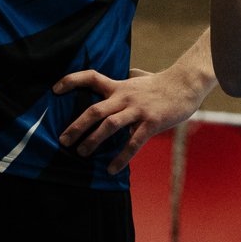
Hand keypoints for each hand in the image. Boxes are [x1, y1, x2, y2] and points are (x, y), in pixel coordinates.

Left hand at [54, 63, 210, 172]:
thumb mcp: (141, 77)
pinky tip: (111, 169)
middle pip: (94, 110)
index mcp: (119, 86)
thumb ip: (131, 77)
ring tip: (82, 154)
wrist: (186, 84)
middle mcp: (124, 96)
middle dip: (76, 126)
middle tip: (63, 140)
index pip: (90, 77)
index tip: (54, 90)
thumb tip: (129, 72)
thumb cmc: (162, 83)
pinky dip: (120, 157)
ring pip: (109, 126)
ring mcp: (137, 110)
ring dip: (93, 141)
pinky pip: (132, 143)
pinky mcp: (151, 122)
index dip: (71, 81)